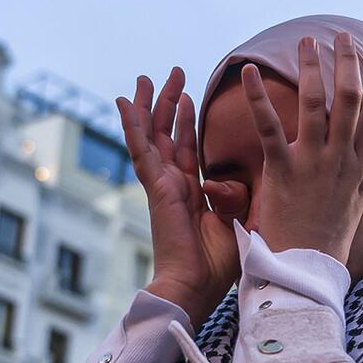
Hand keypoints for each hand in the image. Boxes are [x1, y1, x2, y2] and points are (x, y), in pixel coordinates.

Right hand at [116, 68, 238, 326]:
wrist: (198, 288)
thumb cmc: (220, 266)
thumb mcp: (238, 221)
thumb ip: (236, 198)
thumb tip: (233, 183)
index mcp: (193, 193)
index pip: (187, 149)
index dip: (186, 122)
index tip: (189, 95)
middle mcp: (174, 185)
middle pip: (167, 135)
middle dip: (168, 103)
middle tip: (171, 74)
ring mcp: (162, 185)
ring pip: (151, 136)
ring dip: (148, 106)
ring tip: (145, 78)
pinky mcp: (156, 188)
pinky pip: (141, 149)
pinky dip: (132, 125)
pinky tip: (124, 102)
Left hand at [240, 33, 362, 262]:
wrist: (307, 272)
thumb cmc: (325, 243)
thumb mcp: (353, 205)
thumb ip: (354, 173)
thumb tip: (358, 152)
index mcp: (361, 169)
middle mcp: (342, 161)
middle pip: (351, 101)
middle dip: (348, 64)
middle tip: (343, 37)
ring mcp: (314, 165)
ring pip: (316, 104)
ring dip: (311, 68)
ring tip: (306, 42)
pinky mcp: (283, 172)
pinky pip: (268, 126)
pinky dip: (258, 96)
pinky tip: (251, 71)